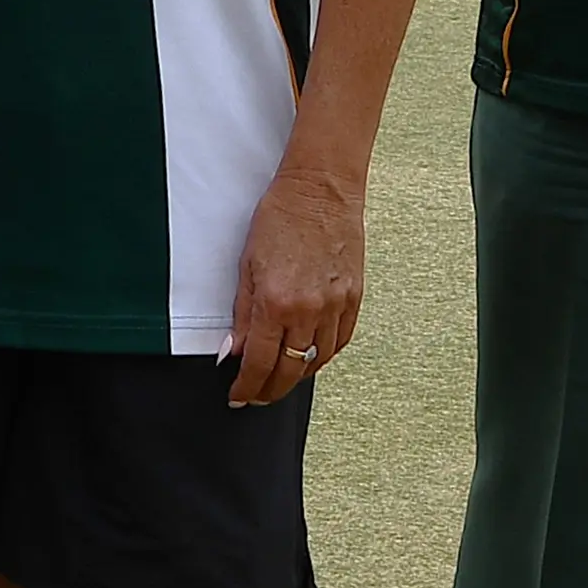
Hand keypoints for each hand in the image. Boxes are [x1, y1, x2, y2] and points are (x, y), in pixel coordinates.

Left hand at [225, 163, 366, 407]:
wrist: (321, 190)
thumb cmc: (281, 217)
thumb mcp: (247, 265)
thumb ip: (241, 314)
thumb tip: (233, 351)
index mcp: (275, 302)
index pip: (259, 363)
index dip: (247, 387)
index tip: (239, 396)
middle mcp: (308, 311)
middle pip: (289, 371)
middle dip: (270, 389)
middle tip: (258, 395)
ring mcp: (336, 307)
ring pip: (317, 362)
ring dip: (297, 376)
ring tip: (281, 378)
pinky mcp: (355, 299)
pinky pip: (339, 341)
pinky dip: (323, 355)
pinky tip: (310, 356)